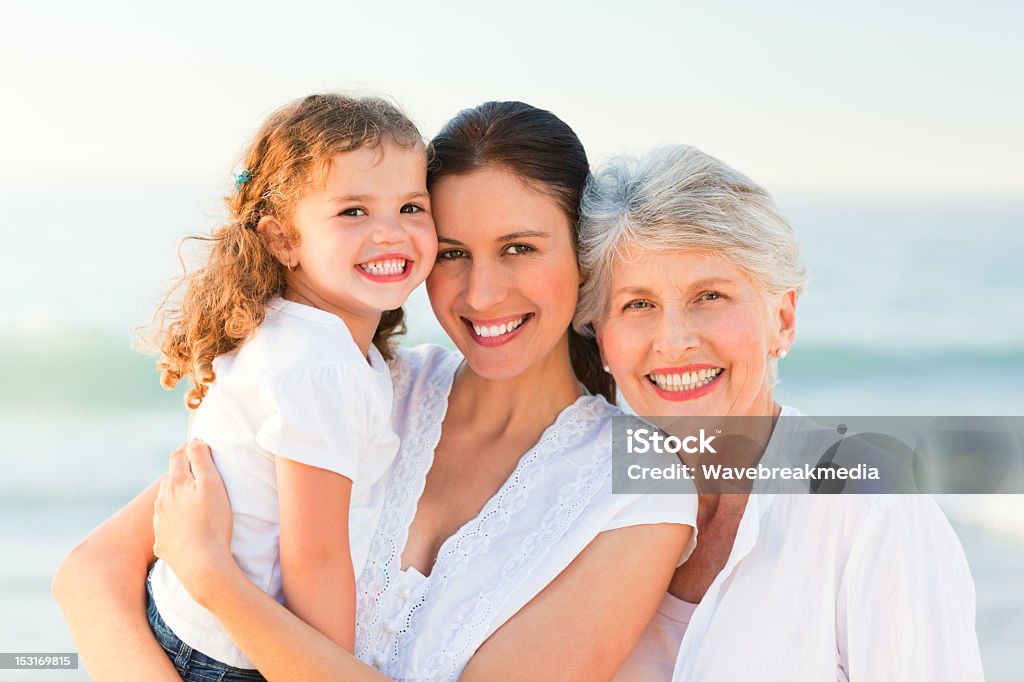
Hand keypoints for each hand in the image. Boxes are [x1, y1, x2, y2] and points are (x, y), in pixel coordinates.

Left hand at [153, 440, 234, 606]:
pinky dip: (175, 522)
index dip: (190, 448)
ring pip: (166, 503)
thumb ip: (201, 459)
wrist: (202, 565)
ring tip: (194, 502)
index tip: (201, 446)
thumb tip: (194, 440)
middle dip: (183, 473)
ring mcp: (160, 524)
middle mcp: (162, 501)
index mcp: (175, 483)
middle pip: (171, 479)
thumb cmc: (212, 522)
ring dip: (177, 498)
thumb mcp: (212, 484)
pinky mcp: (162, 543)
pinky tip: (186, 528)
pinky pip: (167, 527)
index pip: (179, 456)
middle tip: (201, 474)